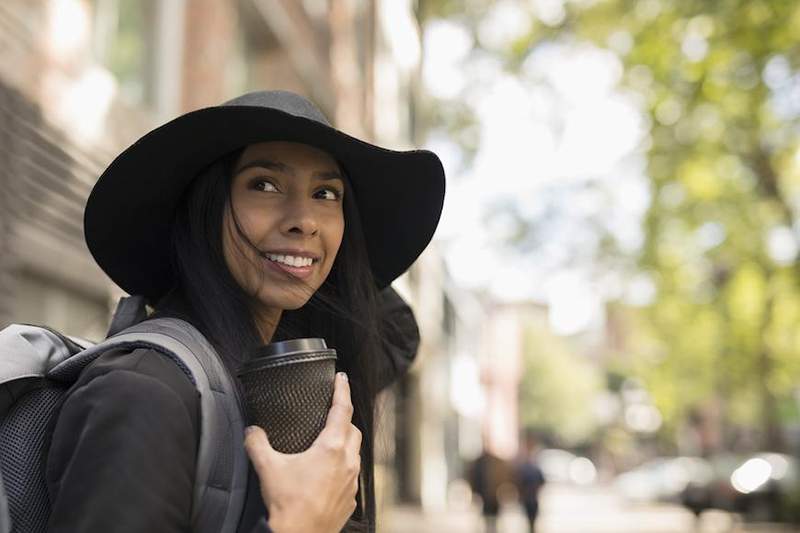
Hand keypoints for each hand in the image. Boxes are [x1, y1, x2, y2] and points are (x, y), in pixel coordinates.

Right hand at [244, 372, 361, 532]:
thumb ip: (257, 443)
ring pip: (355, 454)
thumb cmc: (287, 507)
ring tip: (329, 442)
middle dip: (344, 418)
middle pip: (353, 430)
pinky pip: (351, 476)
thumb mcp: (268, 468)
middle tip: (333, 412)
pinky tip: (328, 473)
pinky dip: (343, 469)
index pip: (342, 409)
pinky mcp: (350, 500)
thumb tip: (251, 431)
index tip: (342, 378)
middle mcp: (348, 463)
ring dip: (345, 444)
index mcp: (332, 448)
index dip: (342, 390)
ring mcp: (351, 483)